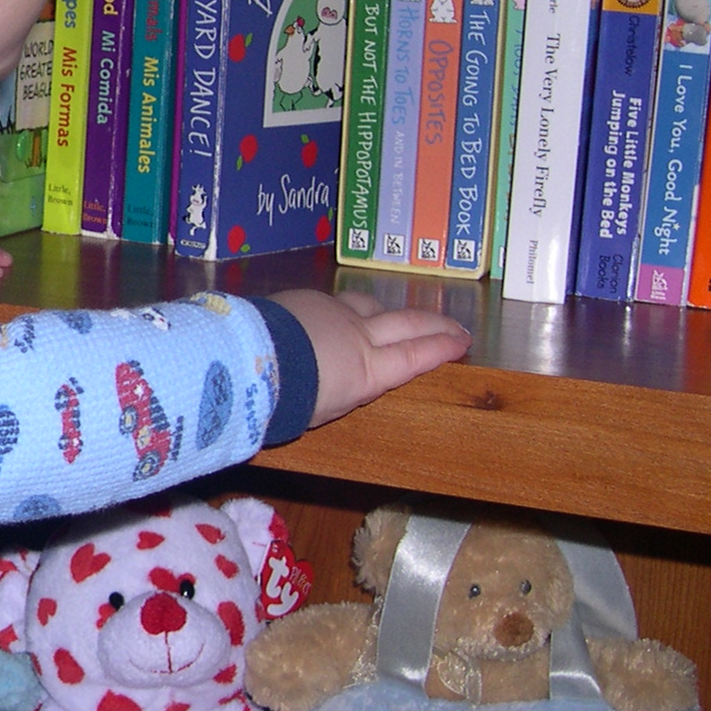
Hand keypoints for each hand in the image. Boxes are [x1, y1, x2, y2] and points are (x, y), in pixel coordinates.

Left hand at [270, 287, 469, 427]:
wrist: (248, 359)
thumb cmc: (285, 400)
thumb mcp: (323, 411)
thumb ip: (342, 392)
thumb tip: (344, 382)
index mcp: (367, 372)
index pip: (414, 357)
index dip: (441, 348)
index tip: (462, 342)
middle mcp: (359, 337)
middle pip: (407, 324)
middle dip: (436, 325)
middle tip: (456, 326)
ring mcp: (335, 312)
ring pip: (372, 306)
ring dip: (389, 313)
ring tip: (398, 318)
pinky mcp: (310, 299)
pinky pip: (337, 302)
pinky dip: (346, 310)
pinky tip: (337, 315)